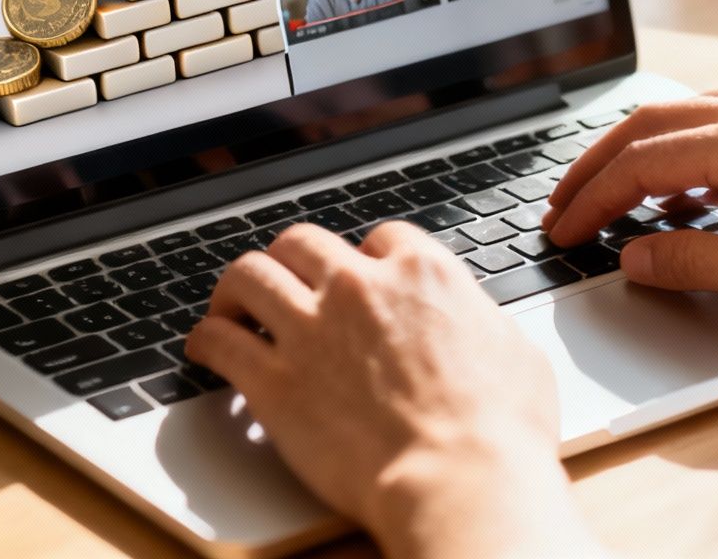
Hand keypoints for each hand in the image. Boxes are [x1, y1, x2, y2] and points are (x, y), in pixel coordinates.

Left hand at [186, 222, 601, 558]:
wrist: (458, 480)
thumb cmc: (498, 431)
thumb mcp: (513, 351)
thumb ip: (478, 320)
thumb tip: (474, 322)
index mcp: (421, 274)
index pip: (380, 238)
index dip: (366, 259)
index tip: (358, 278)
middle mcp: (358, 288)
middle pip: (303, 243)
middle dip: (292, 258)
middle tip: (285, 280)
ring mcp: (311, 330)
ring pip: (250, 274)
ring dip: (238, 288)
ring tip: (232, 305)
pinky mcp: (273, 381)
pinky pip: (220, 341)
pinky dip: (206, 339)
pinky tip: (205, 348)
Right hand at [542, 93, 717, 364]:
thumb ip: (694, 262)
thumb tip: (634, 256)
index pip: (640, 162)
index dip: (589, 198)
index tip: (559, 230)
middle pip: (652, 123)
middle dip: (598, 165)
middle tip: (561, 204)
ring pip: (690, 115)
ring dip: (642, 153)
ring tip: (613, 197)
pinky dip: (690, 154)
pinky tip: (690, 197)